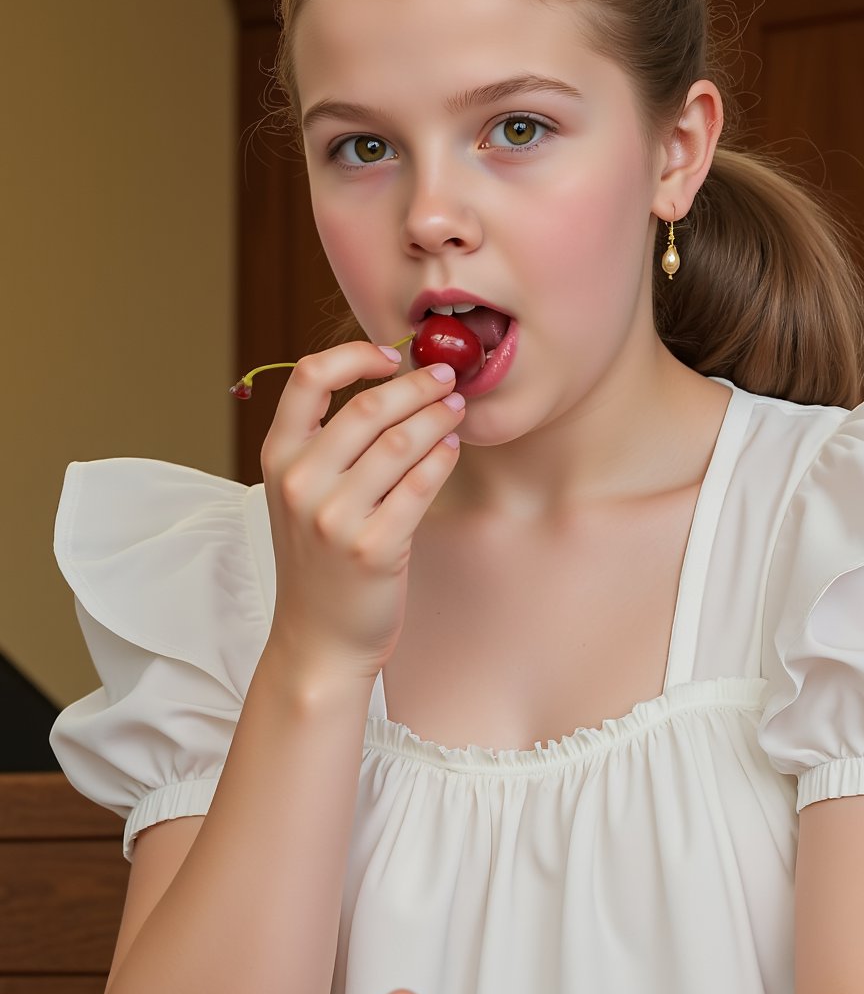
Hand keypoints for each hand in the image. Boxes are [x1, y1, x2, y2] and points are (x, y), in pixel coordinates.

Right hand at [259, 344, 465, 683]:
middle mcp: (300, 483)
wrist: (318, 638)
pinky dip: (442, 459)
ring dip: (438, 417)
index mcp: (277, 458)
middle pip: (368, 405)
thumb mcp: (299, 494)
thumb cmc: (319, 560)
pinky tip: (452, 448)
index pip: (308, 378)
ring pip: (400, 442)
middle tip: (447, 377)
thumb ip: (327, 443)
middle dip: (417, 384)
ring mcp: (334, 517)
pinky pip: (419, 486)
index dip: (355, 355)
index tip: (391, 356)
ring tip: (456, 409)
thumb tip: (389, 382)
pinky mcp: (373, 548)